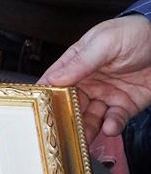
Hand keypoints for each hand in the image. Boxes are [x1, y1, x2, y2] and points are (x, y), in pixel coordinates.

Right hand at [40, 15, 150, 143]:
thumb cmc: (134, 34)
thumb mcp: (104, 42)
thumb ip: (80, 62)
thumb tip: (52, 79)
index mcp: (78, 63)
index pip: (55, 82)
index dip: (46, 96)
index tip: (39, 110)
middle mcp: (89, 81)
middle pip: (71, 105)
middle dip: (65, 119)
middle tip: (61, 133)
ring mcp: (107, 95)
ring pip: (90, 118)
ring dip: (86, 129)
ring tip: (83, 139)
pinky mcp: (125, 106)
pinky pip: (114, 120)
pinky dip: (111, 127)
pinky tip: (110, 128)